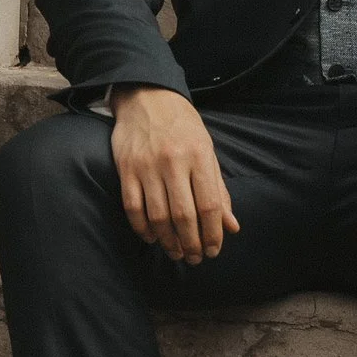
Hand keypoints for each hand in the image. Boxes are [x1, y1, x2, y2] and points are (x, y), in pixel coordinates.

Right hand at [110, 85, 240, 262]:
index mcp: (199, 156)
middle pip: (184, 215)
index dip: (213, 233)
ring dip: (168, 241)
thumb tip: (231, 226)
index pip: (210, 204)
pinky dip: (142, 228)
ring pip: (157, 215)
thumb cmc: (184, 128)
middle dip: (191, 243)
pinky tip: (152, 238)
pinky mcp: (126, 168)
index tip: (214, 250)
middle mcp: (173, 161)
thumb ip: (218, 189)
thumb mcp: (208, 152)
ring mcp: (147, 166)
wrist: (148, 98)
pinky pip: (132, 207)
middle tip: (195, 258)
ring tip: (176, 252)